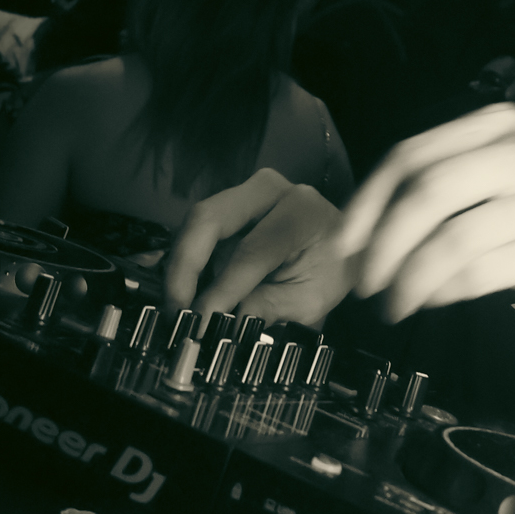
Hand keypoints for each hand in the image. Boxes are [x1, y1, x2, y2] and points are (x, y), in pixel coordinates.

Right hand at [164, 169, 352, 324]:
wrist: (340, 246)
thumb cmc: (330, 271)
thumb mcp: (310, 299)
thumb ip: (269, 307)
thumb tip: (224, 322)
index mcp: (299, 211)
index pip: (250, 251)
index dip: (221, 289)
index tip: (201, 321)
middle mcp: (268, 191)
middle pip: (208, 219)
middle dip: (184, 267)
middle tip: (175, 309)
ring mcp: (243, 195)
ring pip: (194, 225)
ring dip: (179, 268)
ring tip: (176, 307)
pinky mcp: (226, 207)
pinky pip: (195, 232)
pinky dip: (184, 264)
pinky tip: (182, 293)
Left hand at [339, 104, 514, 322]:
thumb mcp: (512, 172)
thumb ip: (451, 182)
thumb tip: (369, 224)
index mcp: (505, 125)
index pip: (414, 154)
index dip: (369, 199)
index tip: (347, 238)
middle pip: (426, 191)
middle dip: (383, 241)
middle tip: (363, 277)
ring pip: (449, 237)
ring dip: (409, 277)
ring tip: (395, 301)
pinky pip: (477, 272)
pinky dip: (443, 290)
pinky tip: (433, 300)